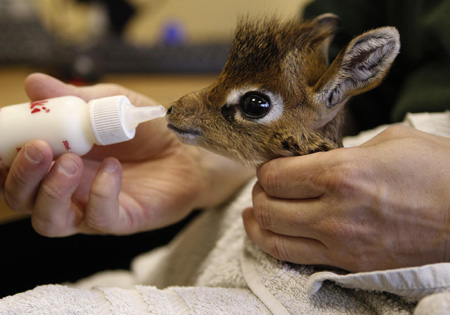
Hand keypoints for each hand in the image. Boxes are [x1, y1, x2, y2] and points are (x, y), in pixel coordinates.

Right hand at [2, 73, 252, 236]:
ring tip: (72, 161)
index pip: (13, 170)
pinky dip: (99, 193)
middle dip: (21, 176)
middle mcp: (68, 189)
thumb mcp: (109, 105)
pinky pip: (98, 217)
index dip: (2, 159)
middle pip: (23, 199)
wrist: (188, 148)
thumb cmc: (145, 129)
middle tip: (38, 148)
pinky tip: (114, 168)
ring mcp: (92, 208)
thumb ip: (73, 99)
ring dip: (50, 191)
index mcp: (57, 160)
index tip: (6, 137)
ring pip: (49, 220)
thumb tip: (34, 83)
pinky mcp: (122, 220)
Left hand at [243, 125, 449, 271]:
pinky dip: (277, 245)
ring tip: (255, 213)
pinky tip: (275, 234)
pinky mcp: (351, 265)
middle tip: (265, 185)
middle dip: (259, 193)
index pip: (275, 176)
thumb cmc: (439, 172)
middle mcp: (334, 213)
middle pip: (267, 207)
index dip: (266, 168)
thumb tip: (317, 158)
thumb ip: (344, 150)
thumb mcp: (390, 141)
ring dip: (258, 223)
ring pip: (274, 240)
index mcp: (342, 174)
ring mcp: (341, 244)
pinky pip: (297, 259)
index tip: (270, 164)